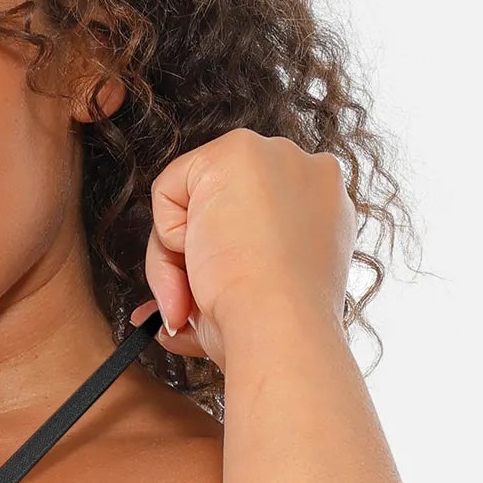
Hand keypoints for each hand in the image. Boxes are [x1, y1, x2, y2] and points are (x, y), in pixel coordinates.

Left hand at [128, 127, 357, 368]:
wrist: (280, 329)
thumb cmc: (271, 331)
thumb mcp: (252, 301)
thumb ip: (213, 290)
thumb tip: (161, 315)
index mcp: (322, 212)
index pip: (248, 222)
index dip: (224, 264)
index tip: (228, 298)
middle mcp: (307, 174)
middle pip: (219, 207)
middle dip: (199, 259)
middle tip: (203, 302)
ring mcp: (277, 157)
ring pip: (192, 200)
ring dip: (182, 257)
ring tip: (205, 289)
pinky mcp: (237, 151)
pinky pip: (168, 190)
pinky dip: (169, 236)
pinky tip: (205, 257)